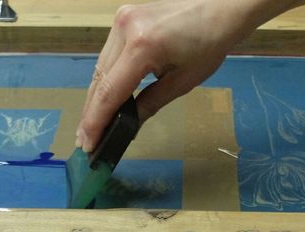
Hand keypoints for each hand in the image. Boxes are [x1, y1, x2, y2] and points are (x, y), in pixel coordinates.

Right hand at [76, 0, 304, 152]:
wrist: (219, 8)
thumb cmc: (209, 44)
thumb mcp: (182, 82)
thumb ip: (150, 104)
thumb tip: (127, 127)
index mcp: (142, 46)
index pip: (110, 92)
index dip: (96, 122)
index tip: (87, 144)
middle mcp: (124, 29)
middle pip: (99, 80)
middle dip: (91, 114)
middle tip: (86, 141)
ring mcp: (121, 20)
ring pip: (100, 68)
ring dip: (96, 98)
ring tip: (93, 126)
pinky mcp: (123, 18)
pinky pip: (108, 56)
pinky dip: (105, 80)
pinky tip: (105, 100)